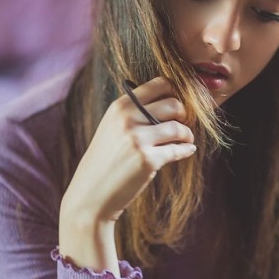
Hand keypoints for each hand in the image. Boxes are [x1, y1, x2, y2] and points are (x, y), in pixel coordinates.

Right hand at [59, 77, 195, 273]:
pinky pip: (178, 150)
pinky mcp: (148, 160)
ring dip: (187, 134)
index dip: (175, 93)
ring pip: (179, 127)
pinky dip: (186, 150)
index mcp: (120, 106)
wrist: (90, 195)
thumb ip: (135, 114)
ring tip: (186, 140)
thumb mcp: (112, 128)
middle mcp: (128, 119)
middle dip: (184, 115)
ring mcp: (138, 139)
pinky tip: (187, 151)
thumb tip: (170, 104)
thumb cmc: (104, 162)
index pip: (159, 84)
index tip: (177, 106)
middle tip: (183, 124)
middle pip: (174, 104)